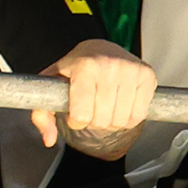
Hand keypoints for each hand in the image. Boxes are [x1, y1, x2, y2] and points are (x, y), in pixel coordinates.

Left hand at [33, 38, 154, 154]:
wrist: (101, 47)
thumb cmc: (75, 66)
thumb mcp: (52, 83)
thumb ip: (41, 112)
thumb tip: (48, 140)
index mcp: (83, 66)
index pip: (81, 114)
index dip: (76, 121)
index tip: (74, 114)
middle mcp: (108, 66)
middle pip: (102, 120)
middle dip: (93, 122)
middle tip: (90, 110)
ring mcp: (130, 71)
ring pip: (122, 121)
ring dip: (111, 121)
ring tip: (104, 107)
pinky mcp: (146, 76)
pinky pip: (139, 116)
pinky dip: (128, 118)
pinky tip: (119, 106)